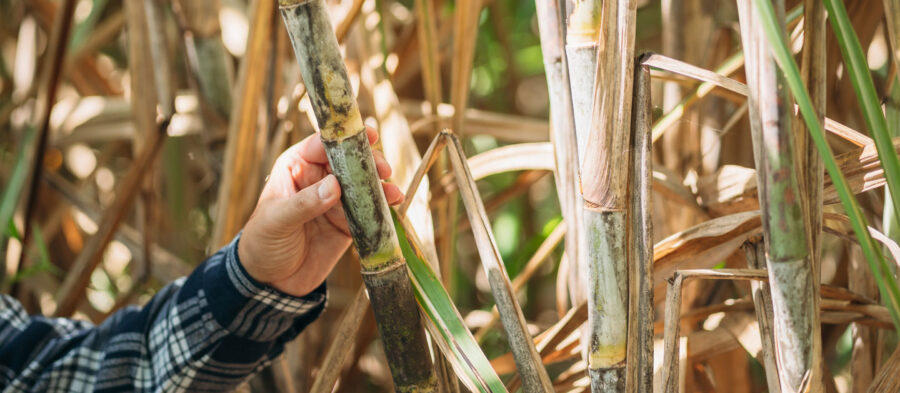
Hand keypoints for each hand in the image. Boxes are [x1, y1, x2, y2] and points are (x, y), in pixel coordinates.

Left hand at [238, 127, 403, 296]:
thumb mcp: (276, 221)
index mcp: (297, 167)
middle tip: (382, 169)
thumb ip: (303, 204)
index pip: (321, 145)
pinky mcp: (350, 222)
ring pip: (364, 183)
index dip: (343, 138)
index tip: (364, 136)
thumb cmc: (262, 243)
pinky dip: (384, 205)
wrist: (271, 281)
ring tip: (393, 191)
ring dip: (380, 183)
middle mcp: (319, 178)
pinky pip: (370, 209)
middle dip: (368, 161)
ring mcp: (337, 200)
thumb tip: (334, 186)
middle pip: (349, 160)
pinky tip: (395, 203)